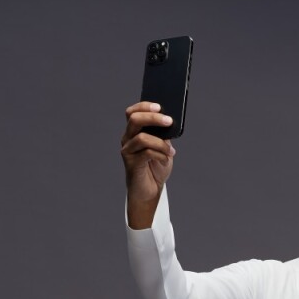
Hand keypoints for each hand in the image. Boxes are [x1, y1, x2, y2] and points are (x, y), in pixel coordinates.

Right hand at [121, 101, 175, 226]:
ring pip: (142, 137)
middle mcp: (127, 138)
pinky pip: (147, 153)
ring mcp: (127, 150)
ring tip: (171, 152)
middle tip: (169, 121)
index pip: (133, 112)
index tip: (160, 106)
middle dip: (153, 118)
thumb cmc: (155, 168)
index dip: (144, 106)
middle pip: (135, 119)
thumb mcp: (163, 149)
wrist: (150, 191)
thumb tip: (170, 123)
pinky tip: (166, 159)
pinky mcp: (131, 163)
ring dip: (161, 143)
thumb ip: (163, 136)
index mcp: (134, 132)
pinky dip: (160, 155)